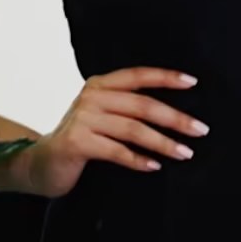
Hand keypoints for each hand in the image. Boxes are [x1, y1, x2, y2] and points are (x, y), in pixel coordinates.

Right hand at [23, 67, 208, 198]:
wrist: (40, 163)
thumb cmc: (81, 138)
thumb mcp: (101, 114)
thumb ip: (126, 106)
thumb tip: (174, 112)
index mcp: (100, 84)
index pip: (139, 75)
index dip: (166, 77)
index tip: (193, 83)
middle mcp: (92, 96)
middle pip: (142, 104)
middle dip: (175, 118)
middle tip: (200, 130)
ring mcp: (83, 118)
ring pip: (133, 129)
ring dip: (163, 142)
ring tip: (185, 152)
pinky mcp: (77, 142)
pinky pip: (116, 151)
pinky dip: (138, 160)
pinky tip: (155, 166)